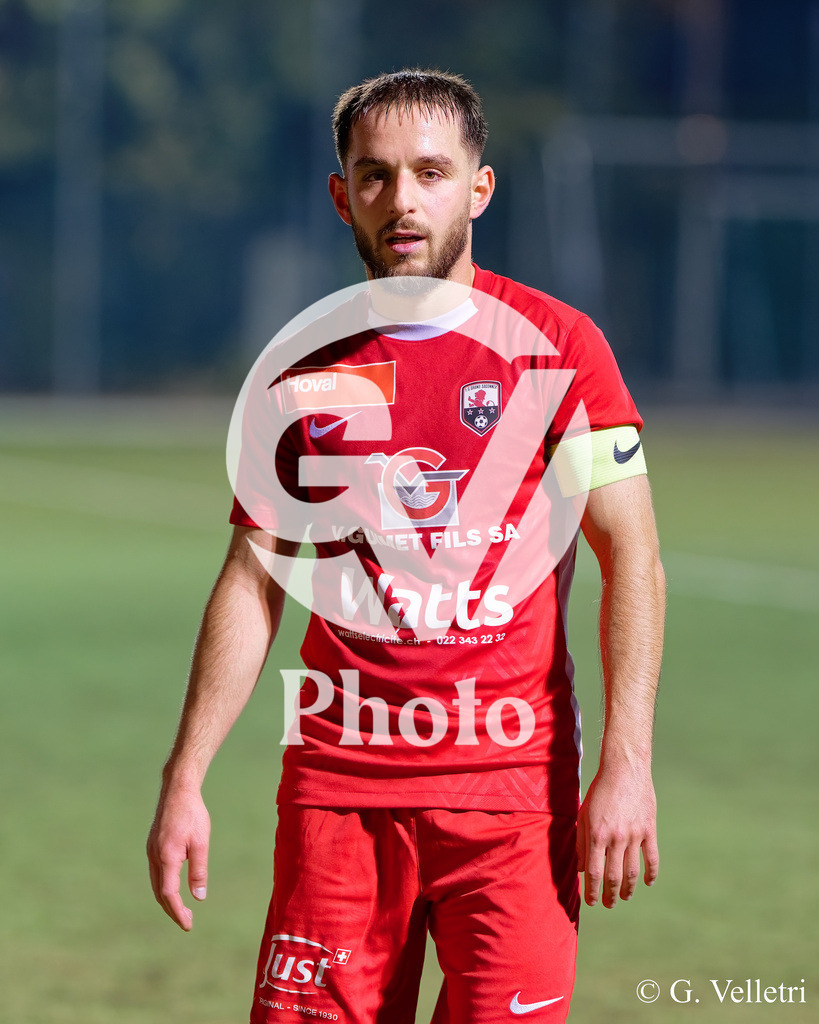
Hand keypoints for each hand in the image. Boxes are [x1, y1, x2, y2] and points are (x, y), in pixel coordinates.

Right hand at [147, 785, 210, 930]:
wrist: (177, 790)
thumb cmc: (192, 814)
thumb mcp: (201, 842)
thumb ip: (199, 870)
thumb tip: (198, 896)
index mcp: (166, 857)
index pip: (169, 894)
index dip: (177, 912)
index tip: (188, 925)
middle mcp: (154, 856)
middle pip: (159, 893)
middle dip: (172, 910)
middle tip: (187, 922)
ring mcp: (151, 851)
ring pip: (156, 884)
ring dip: (167, 900)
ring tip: (182, 910)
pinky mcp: (152, 846)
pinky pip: (156, 873)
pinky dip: (163, 886)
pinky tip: (173, 889)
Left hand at [577, 762, 657, 908]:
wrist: (624, 769)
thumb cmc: (600, 791)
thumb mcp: (584, 814)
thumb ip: (582, 842)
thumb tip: (581, 868)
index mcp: (597, 834)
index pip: (594, 872)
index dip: (592, 891)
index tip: (592, 902)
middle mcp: (616, 838)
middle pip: (613, 876)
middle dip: (609, 894)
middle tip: (608, 905)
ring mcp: (635, 835)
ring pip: (633, 871)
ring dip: (628, 888)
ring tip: (624, 897)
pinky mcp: (649, 830)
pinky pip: (652, 857)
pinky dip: (651, 873)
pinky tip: (648, 883)